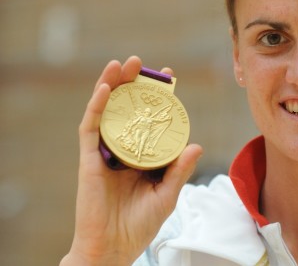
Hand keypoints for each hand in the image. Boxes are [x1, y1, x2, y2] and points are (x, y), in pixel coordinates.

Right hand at [60, 56, 202, 264]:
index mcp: (143, 154)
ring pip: (106, 111)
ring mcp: (105, 151)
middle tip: (141, 62)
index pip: (149, 118)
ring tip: (122, 63)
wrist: (114, 247)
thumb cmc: (141, 224)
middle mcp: (123, 148)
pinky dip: (96, 106)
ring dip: (112, 85)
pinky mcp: (88, 158)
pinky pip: (90, 127)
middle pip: (126, 108)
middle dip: (132, 84)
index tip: (169, 77)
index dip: (157, 97)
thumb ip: (179, 170)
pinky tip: (105, 88)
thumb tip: (197, 145)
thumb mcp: (167, 194)